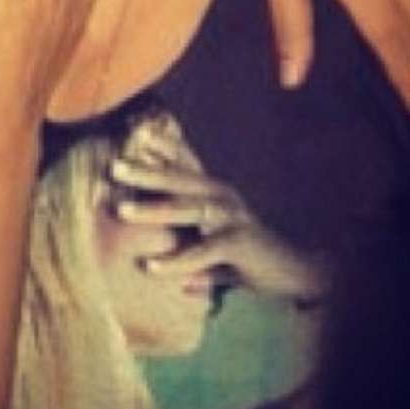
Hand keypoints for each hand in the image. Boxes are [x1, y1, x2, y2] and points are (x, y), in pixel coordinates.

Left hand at [109, 154, 324, 302]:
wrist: (295, 273)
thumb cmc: (247, 258)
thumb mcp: (211, 246)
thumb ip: (183, 251)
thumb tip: (148, 265)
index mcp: (213, 192)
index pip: (182, 165)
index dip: (156, 149)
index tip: (128, 135)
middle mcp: (222, 197)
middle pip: (178, 180)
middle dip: (145, 171)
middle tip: (113, 166)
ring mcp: (232, 218)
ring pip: (187, 209)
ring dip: (152, 209)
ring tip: (121, 209)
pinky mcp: (240, 243)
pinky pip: (203, 252)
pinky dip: (176, 260)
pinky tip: (151, 266)